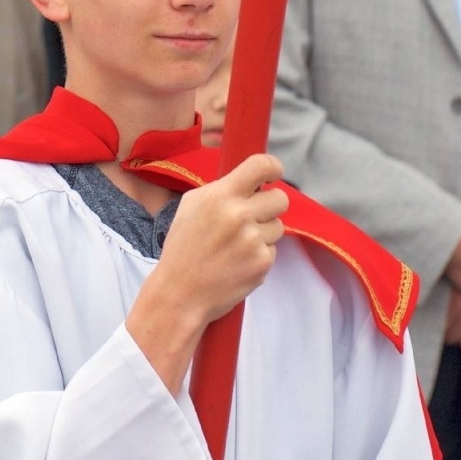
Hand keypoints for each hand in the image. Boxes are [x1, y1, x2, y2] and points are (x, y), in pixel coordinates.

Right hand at [127, 153, 289, 391]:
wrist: (180, 294)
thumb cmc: (183, 248)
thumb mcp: (192, 206)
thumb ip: (222, 189)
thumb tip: (251, 180)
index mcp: (221, 196)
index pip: (261, 165)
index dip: (273, 167)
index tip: (274, 173)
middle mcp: (240, 215)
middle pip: (280, 198)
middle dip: (270, 205)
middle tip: (253, 216)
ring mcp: (254, 241)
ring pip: (278, 226)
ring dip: (263, 233)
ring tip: (237, 245)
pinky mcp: (262, 263)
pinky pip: (273, 250)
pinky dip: (259, 255)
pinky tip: (238, 262)